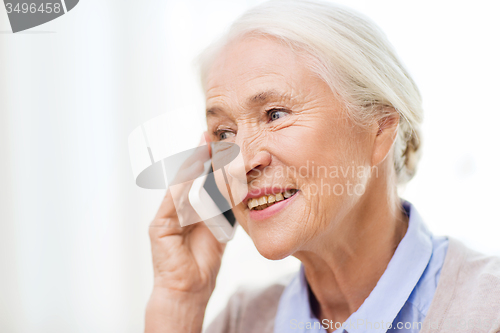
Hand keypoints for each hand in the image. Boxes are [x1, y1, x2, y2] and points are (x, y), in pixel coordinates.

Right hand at [145, 132, 225, 331]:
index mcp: (189, 207)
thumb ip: (224, 209)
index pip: (197, 178)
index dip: (206, 160)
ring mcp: (166, 215)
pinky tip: (192, 173)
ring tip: (202, 148)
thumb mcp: (220, 228)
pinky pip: (172, 202)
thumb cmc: (205, 260)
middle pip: (186, 176)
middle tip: (209, 136)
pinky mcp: (159, 226)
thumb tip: (237, 189)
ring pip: (179, 185)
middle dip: (198, 155)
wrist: (191, 289)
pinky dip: (182, 187)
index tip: (218, 141)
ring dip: (191, 166)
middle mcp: (176, 208)